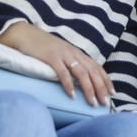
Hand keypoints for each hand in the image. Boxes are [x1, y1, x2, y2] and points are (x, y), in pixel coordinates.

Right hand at [0, 21, 114, 106]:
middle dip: (101, 88)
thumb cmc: (42, 47)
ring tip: (92, 102)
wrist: (24, 34)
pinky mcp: (50, 57)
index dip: (106, 80)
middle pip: (92, 71)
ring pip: (81, 73)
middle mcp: (73, 53)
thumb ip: (70, 64)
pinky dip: (69, 84)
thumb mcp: (60, 55)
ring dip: (88, 89)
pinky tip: (72, 95)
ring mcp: (63, 54)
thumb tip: (79, 81)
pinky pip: (62, 72)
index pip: (96, 67)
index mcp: (77, 53)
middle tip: (104, 102)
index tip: (112, 92)